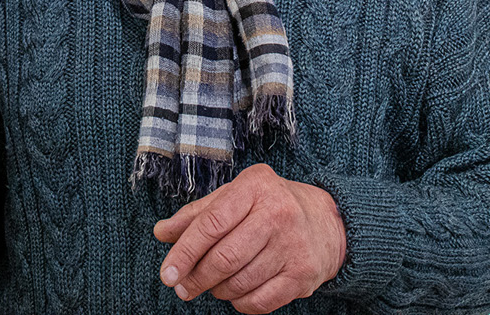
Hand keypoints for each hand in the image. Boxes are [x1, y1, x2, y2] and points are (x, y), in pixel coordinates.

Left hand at [154, 163, 346, 312]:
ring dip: (217, 290)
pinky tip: (235, 294)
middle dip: (196, 277)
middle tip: (182, 287)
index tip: (167, 272)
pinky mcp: (303, 274)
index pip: (211, 223)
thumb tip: (162, 232)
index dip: (185, 251)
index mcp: (255, 186)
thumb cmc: (269, 206)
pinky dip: (239, 304)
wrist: (327, 221)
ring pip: (240, 282)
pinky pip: (260, 301)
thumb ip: (197, 214)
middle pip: (224, 257)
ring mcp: (293, 245)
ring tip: (212, 285)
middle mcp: (278, 213)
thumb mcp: (235, 197)